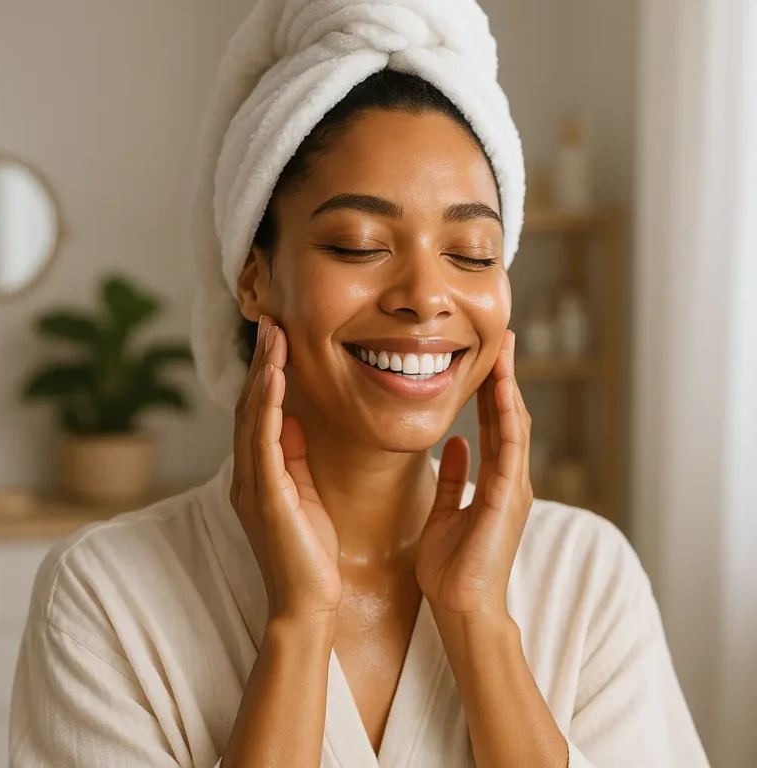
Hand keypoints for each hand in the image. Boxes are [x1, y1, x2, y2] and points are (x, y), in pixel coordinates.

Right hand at [230, 316, 341, 622]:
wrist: (308, 604)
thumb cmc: (311, 552)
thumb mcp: (305, 494)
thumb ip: (294, 458)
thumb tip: (292, 419)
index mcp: (259, 473)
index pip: (258, 412)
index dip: (265, 374)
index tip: (277, 338)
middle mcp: (248, 474)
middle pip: (249, 405)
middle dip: (260, 362)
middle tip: (270, 320)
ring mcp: (252, 484)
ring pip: (251, 415)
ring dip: (261, 372)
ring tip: (272, 334)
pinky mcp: (265, 496)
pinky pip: (264, 441)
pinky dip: (266, 405)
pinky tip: (273, 376)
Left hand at [416, 330, 532, 619]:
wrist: (461, 607)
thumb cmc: (453, 566)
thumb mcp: (447, 512)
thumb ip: (454, 479)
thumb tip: (457, 444)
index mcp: (496, 482)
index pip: (496, 425)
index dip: (492, 390)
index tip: (486, 357)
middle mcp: (510, 480)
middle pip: (509, 417)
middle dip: (505, 377)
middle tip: (504, 339)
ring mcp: (514, 489)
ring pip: (514, 426)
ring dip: (509, 387)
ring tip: (505, 351)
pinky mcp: (508, 500)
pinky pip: (510, 450)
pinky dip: (508, 418)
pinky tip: (502, 390)